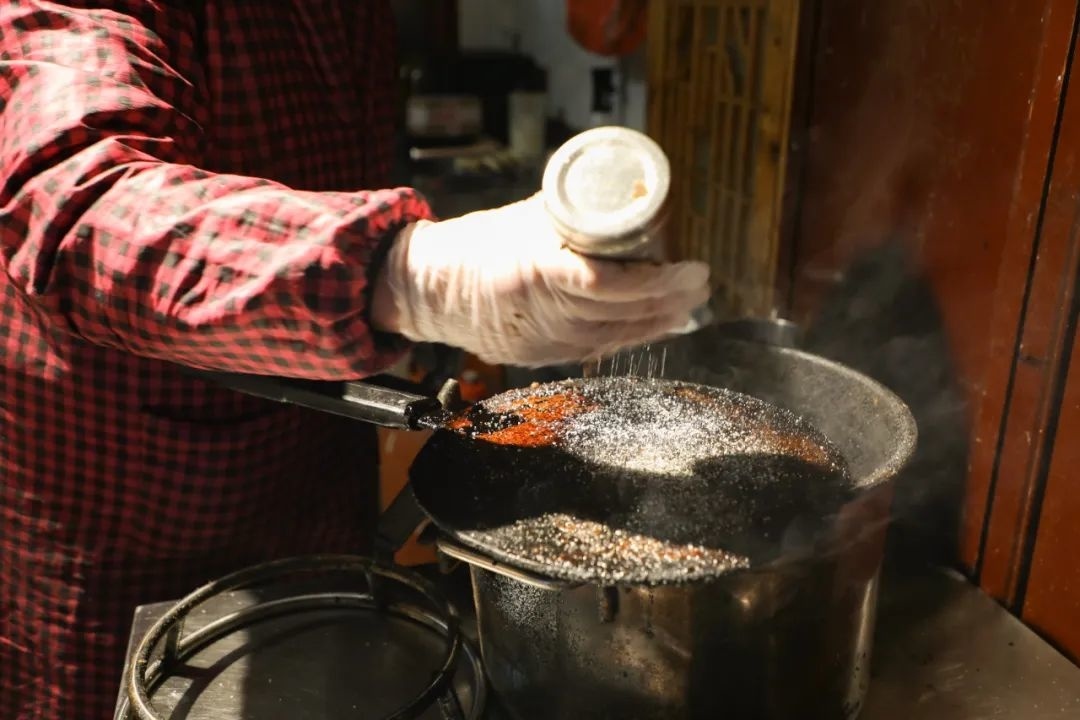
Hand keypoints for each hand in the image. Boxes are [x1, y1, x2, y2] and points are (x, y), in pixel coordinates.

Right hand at [371, 195, 709, 367]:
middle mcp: (542, 313)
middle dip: (671, 300)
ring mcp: (543, 341)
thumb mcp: (525, 219)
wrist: (428, 291)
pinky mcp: (543, 356)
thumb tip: (632, 204)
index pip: (610, 284)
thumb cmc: (475, 246)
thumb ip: (574, 219)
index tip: (690, 267)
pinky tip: (658, 325)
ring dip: (660, 320)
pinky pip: (599, 348)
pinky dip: (633, 335)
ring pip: (617, 335)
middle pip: (623, 313)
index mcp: (534, 272)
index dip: (658, 280)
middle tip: (701, 280)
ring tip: (689, 301)